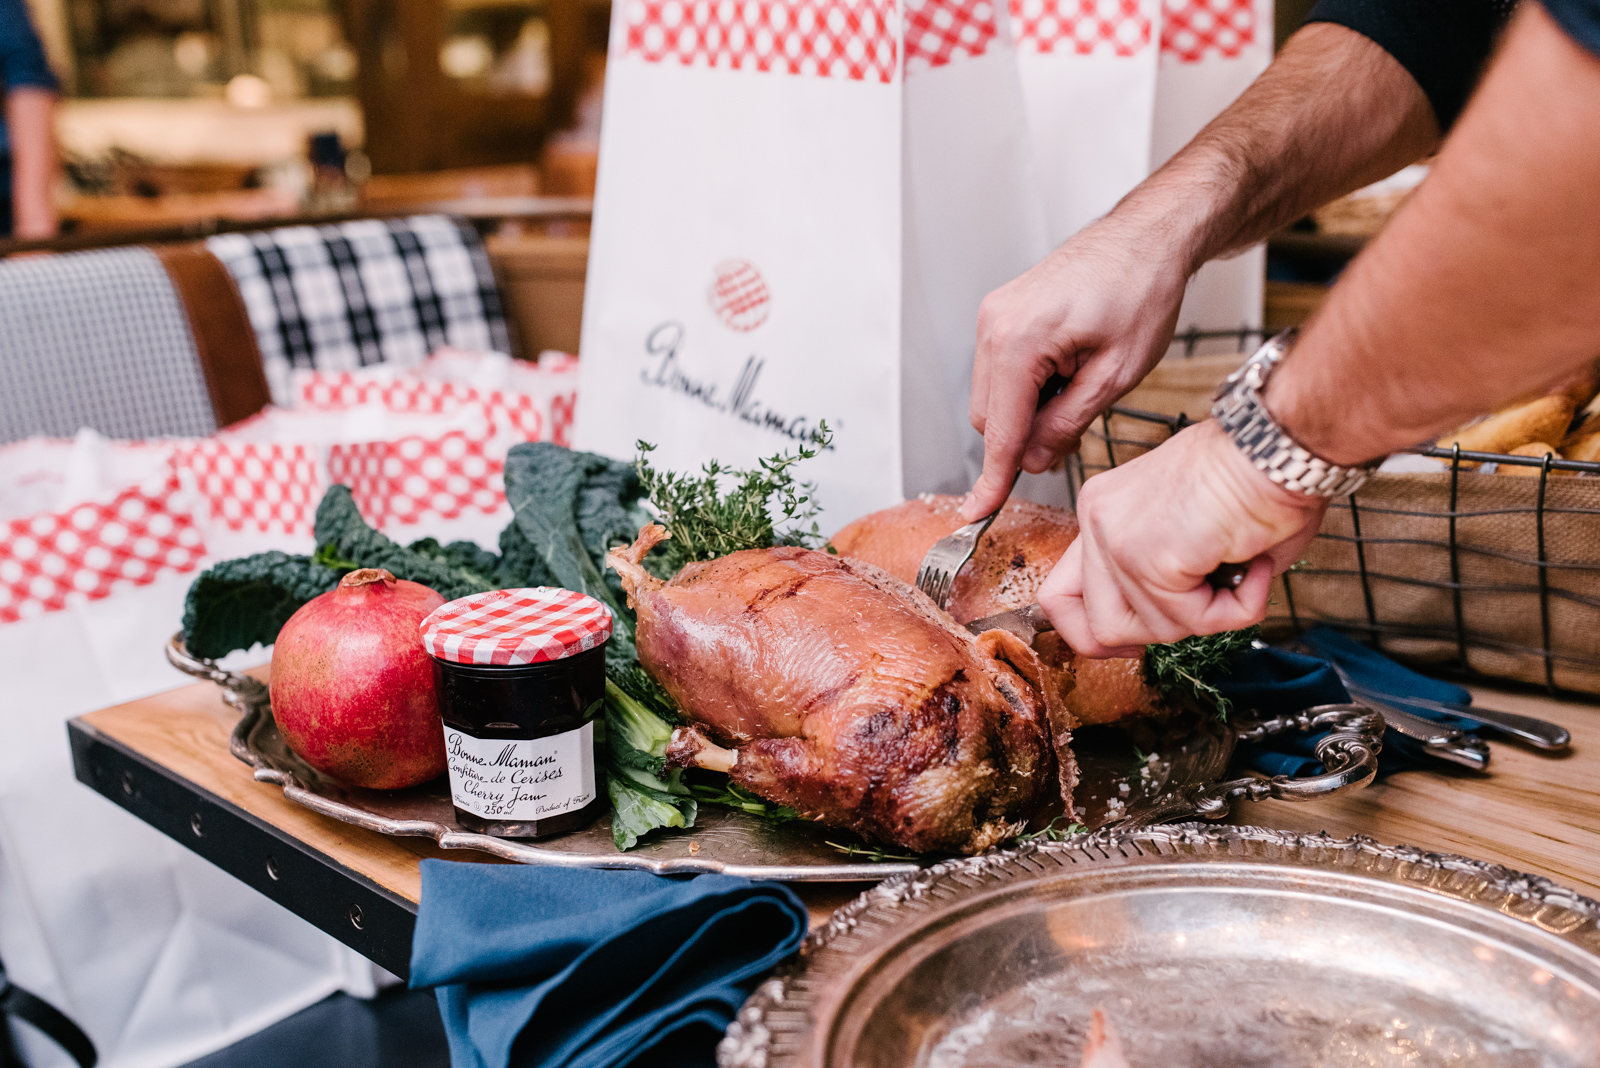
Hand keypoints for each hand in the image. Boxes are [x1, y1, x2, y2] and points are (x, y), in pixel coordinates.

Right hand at [962, 215, 1190, 519]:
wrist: (1148, 236)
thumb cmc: (1142, 289)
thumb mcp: (1115, 374)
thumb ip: (1066, 423)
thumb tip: (1035, 460)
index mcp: (1019, 341)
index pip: (999, 429)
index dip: (993, 477)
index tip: (978, 512)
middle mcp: (994, 325)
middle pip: (988, 416)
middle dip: (1023, 438)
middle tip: (1073, 435)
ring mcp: (994, 315)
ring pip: (993, 396)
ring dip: (1027, 411)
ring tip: (1080, 389)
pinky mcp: (1002, 313)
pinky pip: (1000, 370)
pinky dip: (1027, 387)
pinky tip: (1067, 373)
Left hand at [1040, 420, 1327, 656]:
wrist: (1283, 444)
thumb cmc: (1259, 477)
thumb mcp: (1191, 532)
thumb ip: (1163, 578)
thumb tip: (1171, 621)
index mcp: (1103, 512)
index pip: (1060, 595)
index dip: (1094, 633)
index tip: (1139, 641)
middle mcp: (1097, 521)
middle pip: (1096, 627)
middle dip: (1162, 631)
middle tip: (1210, 600)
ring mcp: (1116, 539)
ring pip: (1150, 631)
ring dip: (1209, 616)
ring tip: (1242, 567)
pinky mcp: (1149, 557)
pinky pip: (1192, 621)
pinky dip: (1237, 608)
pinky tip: (1254, 565)